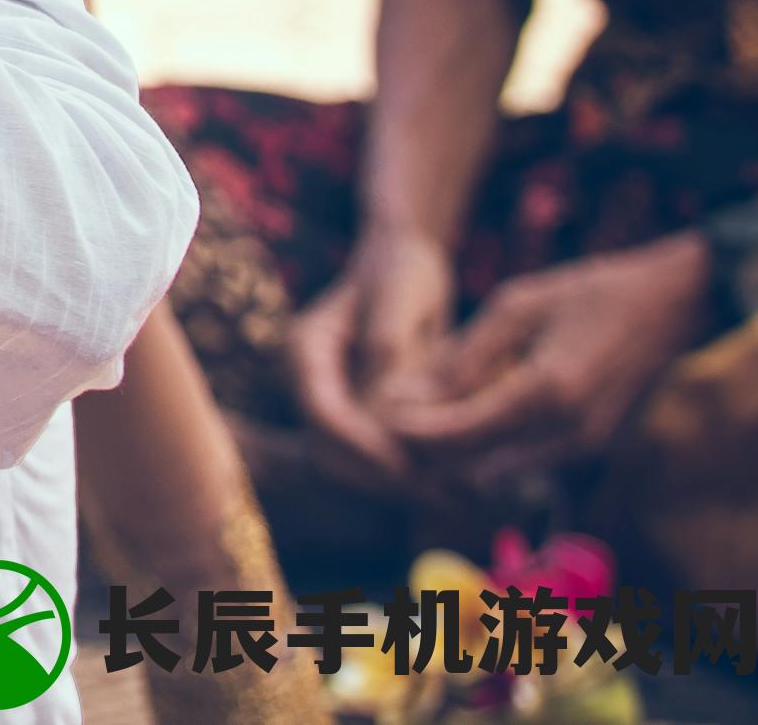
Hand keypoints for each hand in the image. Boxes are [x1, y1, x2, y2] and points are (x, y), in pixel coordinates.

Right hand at [287, 224, 454, 480]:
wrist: (401, 263)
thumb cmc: (401, 272)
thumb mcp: (399, 300)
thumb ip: (388, 351)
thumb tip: (386, 413)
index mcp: (304, 348)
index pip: (323, 413)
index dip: (364, 448)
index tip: (412, 469)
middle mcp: (308, 380)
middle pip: (330, 450)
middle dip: (380, 476)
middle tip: (441, 493)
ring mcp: (329, 400)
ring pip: (349, 465)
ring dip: (394, 485)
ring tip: (452, 495)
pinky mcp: (355, 415)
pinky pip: (371, 459)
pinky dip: (406, 475)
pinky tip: (451, 483)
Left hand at [381, 234, 713, 489]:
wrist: (673, 305)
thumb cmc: (591, 293)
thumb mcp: (517, 307)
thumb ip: (463, 358)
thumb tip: (407, 396)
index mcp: (545, 394)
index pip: (456, 435)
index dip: (408, 429)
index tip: (376, 408)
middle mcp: (566, 434)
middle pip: (470, 464)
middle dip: (425, 447)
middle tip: (391, 414)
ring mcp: (583, 446)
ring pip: (495, 468)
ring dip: (454, 449)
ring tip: (422, 409)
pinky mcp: (590, 446)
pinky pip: (523, 459)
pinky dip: (487, 444)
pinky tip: (467, 410)